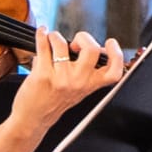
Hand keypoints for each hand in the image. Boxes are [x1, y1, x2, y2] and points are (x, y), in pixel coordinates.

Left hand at [10, 27, 128, 132]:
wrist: (34, 118)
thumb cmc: (54, 103)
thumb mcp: (78, 90)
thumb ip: (86, 71)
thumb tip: (87, 47)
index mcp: (90, 85)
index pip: (114, 71)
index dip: (117, 54)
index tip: (110, 44)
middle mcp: (78, 82)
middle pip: (91, 50)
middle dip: (83, 37)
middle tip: (75, 43)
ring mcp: (61, 78)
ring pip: (62, 44)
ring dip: (55, 36)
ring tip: (52, 40)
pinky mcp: (43, 74)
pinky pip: (43, 46)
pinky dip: (41, 35)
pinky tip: (41, 34)